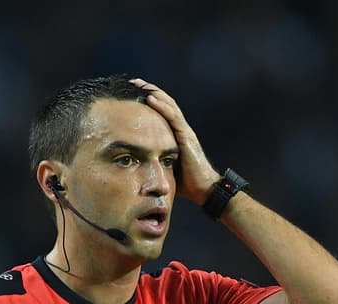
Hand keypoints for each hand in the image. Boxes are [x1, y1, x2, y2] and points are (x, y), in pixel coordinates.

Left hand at [132, 78, 221, 205]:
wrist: (204, 188)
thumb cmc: (185, 182)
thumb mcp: (165, 167)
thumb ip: (154, 161)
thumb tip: (135, 163)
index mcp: (175, 134)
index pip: (162, 111)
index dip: (149, 99)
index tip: (133, 92)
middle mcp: (181, 129)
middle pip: (165, 103)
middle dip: (149, 90)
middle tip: (133, 82)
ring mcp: (184, 131)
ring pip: (169, 105)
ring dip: (154, 92)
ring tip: (140, 84)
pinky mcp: (186, 137)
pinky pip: (173, 117)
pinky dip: (162, 106)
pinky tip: (151, 98)